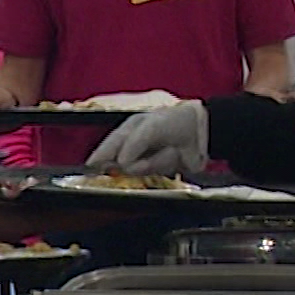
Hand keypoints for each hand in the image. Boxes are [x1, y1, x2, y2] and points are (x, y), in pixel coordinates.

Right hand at [84, 102, 209, 175]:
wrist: (204, 132)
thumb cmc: (174, 122)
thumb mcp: (149, 128)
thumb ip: (132, 144)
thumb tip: (121, 163)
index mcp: (129, 130)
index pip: (109, 146)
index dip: (99, 157)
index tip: (90, 168)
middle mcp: (135, 145)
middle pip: (121, 162)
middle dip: (133, 162)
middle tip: (144, 160)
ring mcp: (147, 158)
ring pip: (139, 170)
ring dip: (155, 161)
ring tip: (170, 150)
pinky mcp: (160, 169)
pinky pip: (154, 173)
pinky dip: (164, 164)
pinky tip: (175, 155)